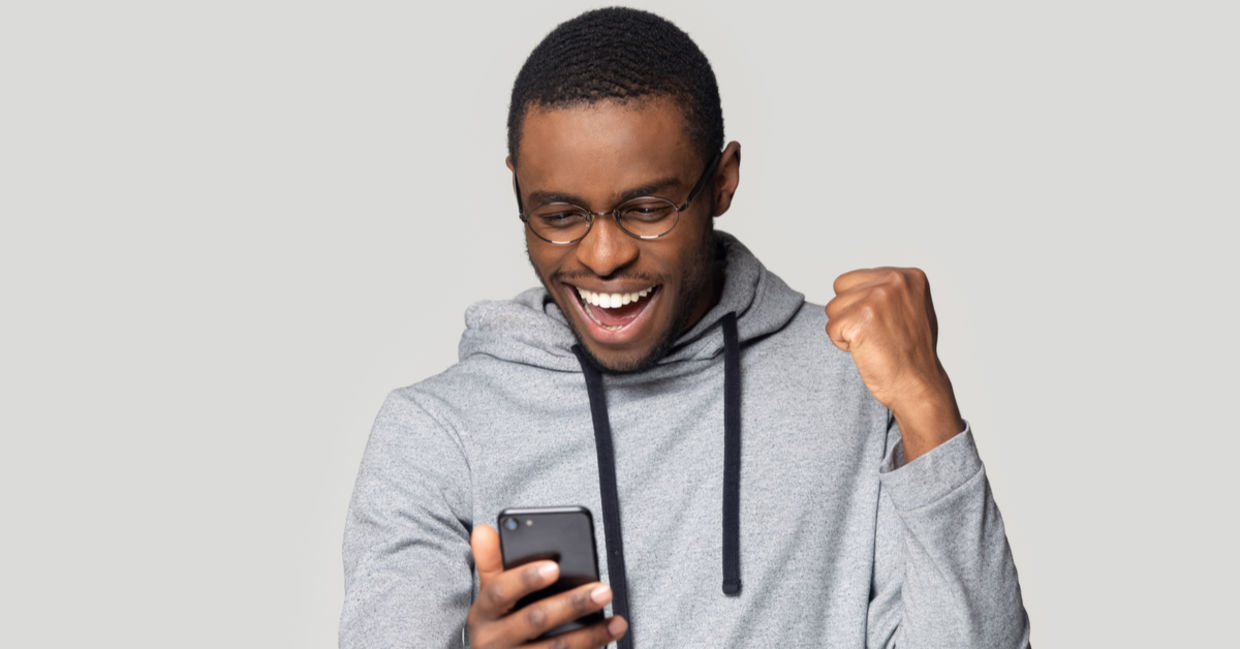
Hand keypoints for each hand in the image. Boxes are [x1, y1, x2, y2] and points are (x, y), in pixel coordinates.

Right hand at [467, 525, 627, 648]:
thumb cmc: (498, 622)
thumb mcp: (489, 594)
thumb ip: (491, 562)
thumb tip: (483, 530)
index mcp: (483, 613)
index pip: (499, 591)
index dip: (525, 579)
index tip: (554, 567)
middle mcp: (493, 640)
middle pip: (534, 619)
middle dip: (571, 604)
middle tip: (603, 590)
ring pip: (554, 648)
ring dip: (590, 635)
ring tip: (616, 622)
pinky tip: (607, 640)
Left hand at [825, 267, 963, 460]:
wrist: (918, 385)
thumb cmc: (913, 353)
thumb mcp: (912, 308)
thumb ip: (890, 290)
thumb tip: (861, 284)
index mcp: (908, 276)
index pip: (853, 279)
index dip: (860, 305)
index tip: (885, 324)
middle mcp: (894, 281)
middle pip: (840, 290)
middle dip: (850, 314)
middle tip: (876, 335)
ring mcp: (876, 298)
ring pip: (833, 308)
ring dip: (846, 329)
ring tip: (873, 342)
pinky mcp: (859, 319)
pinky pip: (831, 328)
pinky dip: (842, 344)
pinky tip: (866, 351)